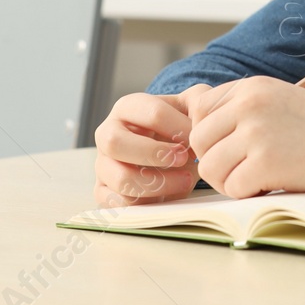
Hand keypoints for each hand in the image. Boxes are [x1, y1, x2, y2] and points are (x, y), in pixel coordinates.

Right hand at [92, 90, 202, 207]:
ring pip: (120, 178)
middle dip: (155, 153)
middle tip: (184, 158)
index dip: (179, 127)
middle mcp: (107, 134)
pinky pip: (120, 203)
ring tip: (185, 180)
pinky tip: (170, 194)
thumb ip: (198, 101)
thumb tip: (202, 112)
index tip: (198, 138)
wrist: (172, 155)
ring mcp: (103, 165)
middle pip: (116, 142)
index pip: (151, 113)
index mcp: (127, 107)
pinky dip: (149, 202)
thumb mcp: (190, 108)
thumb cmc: (178, 128)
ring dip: (158, 182)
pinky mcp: (104, 192)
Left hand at [182, 76, 304, 197]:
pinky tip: (279, 184)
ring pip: (209, 169)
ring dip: (232, 182)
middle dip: (219, 162)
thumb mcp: (281, 104)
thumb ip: (239, 109)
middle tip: (254, 168)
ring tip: (266, 177)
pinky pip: (232, 190)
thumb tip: (190, 112)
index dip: (216, 138)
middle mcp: (250, 102)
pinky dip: (251, 196)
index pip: (200, 113)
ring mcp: (257, 131)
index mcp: (252, 85)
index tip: (242, 148)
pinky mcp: (266, 162)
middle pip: (198, 142)